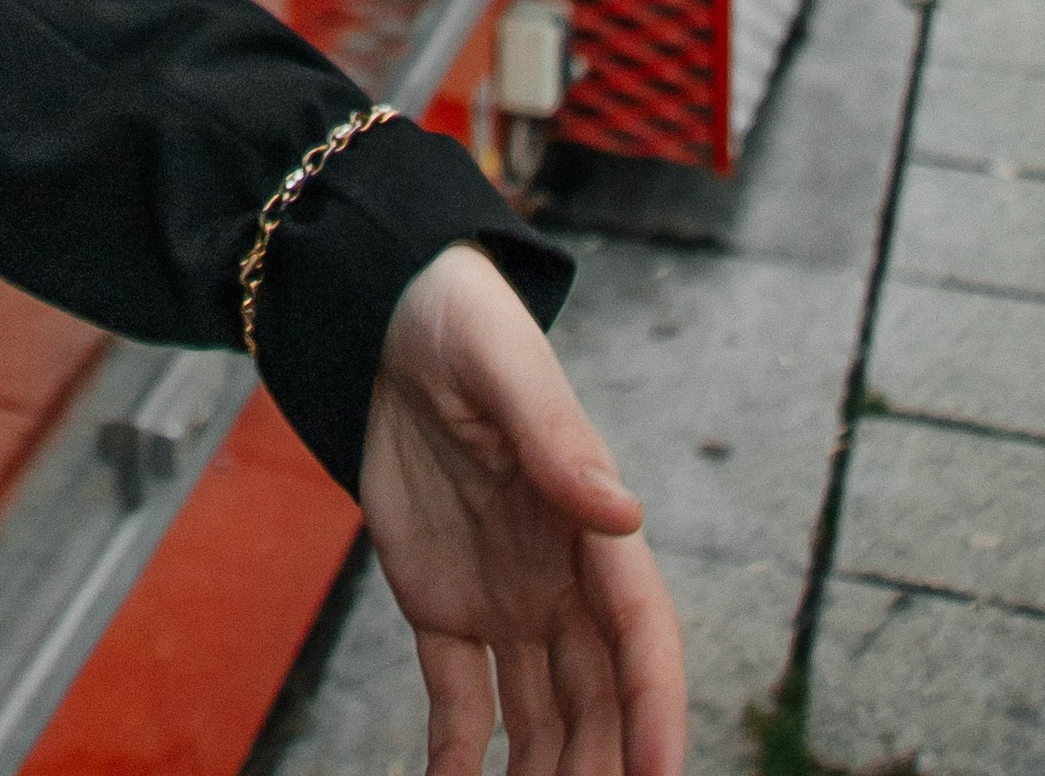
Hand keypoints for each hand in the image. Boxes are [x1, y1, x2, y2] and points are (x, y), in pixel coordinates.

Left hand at [360, 242, 686, 775]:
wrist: (385, 315)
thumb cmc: (462, 324)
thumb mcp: (503, 366)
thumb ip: (558, 435)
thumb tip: (623, 510)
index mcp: (590, 527)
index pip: (640, 635)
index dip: (656, 708)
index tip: (659, 774)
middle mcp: (561, 579)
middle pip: (597, 698)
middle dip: (602, 763)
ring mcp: (506, 600)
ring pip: (540, 717)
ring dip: (543, 774)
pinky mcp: (443, 605)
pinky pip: (459, 699)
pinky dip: (459, 756)